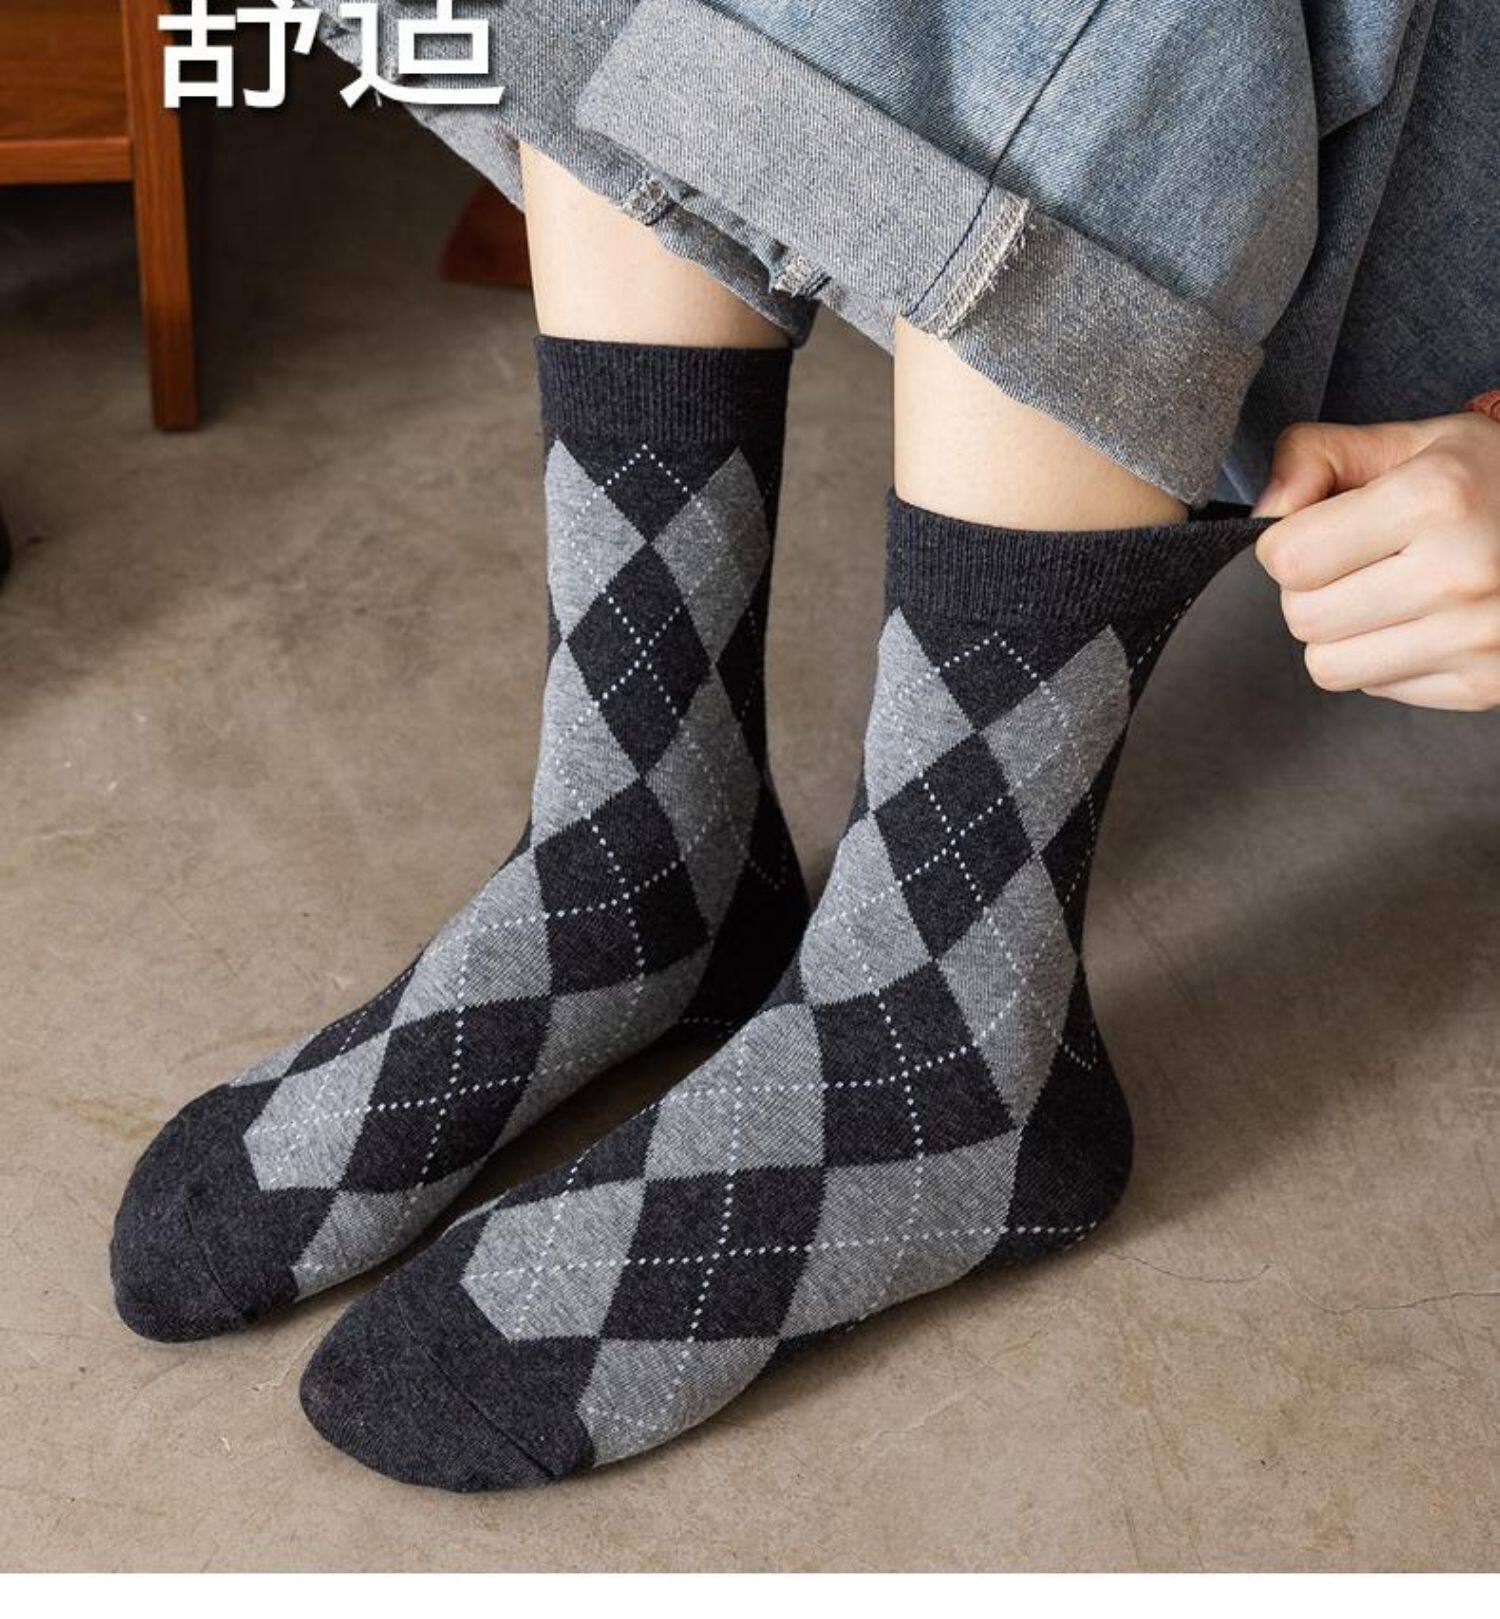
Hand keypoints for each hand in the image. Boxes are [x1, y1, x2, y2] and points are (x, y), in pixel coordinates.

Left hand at [1252, 411, 1499, 710]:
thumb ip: (1319, 458)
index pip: (1287, 558)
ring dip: (1343, 633)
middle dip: (1312, 589)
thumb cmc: (1492, 480)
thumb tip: (1264, 510)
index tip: (1320, 529)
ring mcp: (1479, 637)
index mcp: (1437, 498)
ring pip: (1329, 666)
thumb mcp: (1414, 443)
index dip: (1288, 542)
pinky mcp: (1487, 685)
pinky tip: (1427, 621)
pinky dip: (1387, 659)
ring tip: (1389, 593)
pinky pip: (1379, 688)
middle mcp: (1462, 571)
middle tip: (1358, 563)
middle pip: (1302, 618)